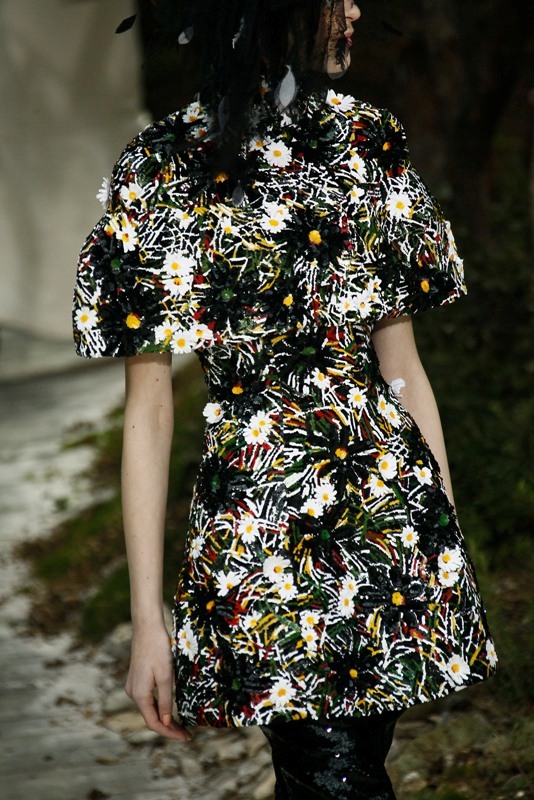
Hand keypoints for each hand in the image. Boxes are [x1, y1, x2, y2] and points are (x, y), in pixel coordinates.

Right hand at [124, 623, 191, 740]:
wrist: (147, 627)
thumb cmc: (158, 649)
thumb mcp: (165, 676)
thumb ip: (165, 701)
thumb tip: (166, 722)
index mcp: (139, 695)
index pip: (154, 723)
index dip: (169, 733)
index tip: (185, 738)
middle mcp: (132, 693)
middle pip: (151, 717)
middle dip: (169, 727)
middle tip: (187, 734)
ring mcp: (133, 686)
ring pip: (149, 709)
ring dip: (164, 718)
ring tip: (181, 725)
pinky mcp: (136, 679)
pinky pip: (148, 699)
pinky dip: (159, 707)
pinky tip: (170, 709)